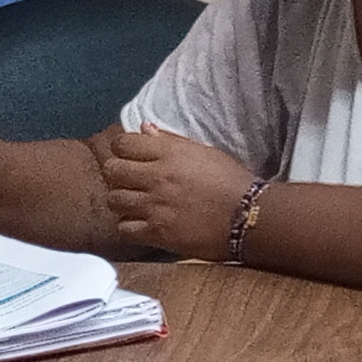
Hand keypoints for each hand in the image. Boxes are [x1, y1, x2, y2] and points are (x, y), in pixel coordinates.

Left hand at [99, 126, 255, 256]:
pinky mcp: (158, 233)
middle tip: (127, 180)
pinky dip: (129, 226)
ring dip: (121, 200)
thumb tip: (144, 128)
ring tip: (133, 202)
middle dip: (116, 174)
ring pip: (114, 200)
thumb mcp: (204, 151)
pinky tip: (141, 223)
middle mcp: (157, 177)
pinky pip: (124, 228)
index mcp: (169, 153)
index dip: (121, 149)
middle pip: (112, 170)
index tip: (128, 156)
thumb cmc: (231, 181)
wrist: (249, 217)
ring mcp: (155, 206)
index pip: (123, 144)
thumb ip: (170, 140)